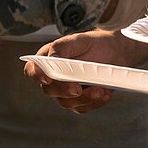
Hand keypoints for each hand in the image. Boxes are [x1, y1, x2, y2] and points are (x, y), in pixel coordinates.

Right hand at [22, 29, 147, 114]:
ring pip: (66, 103)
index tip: (47, 78)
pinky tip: (103, 93)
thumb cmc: (94, 44)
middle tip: (78, 88)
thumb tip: (51, 58)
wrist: (115, 53)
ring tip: (99, 90)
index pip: (32, 70)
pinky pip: (82, 108)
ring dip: (83, 99)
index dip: (36, 75)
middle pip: (49, 90)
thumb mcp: (79, 39)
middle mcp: (53, 78)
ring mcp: (65, 92)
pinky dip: (94, 103)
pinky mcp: (79, 102)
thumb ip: (62, 47)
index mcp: (47, 60)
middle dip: (64, 90)